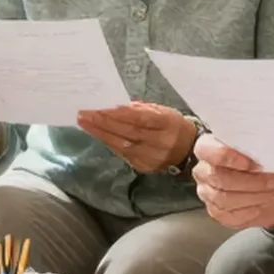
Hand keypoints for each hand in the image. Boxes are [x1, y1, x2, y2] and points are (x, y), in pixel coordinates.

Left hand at [78, 102, 196, 172]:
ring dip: (101, 133)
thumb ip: (142, 109)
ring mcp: (152, 157)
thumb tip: (118, 106)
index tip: (103, 108)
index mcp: (168, 124)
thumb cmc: (172, 125)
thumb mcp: (163, 111)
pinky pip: (123, 154)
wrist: (188, 150)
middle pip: (129, 132)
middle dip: (104, 122)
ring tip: (85, 123)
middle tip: (84, 114)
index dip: (123, 114)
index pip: (143, 119)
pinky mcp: (144, 166)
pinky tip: (97, 134)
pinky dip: (109, 142)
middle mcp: (161, 142)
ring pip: (122, 145)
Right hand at [191, 135, 273, 230]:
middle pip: (217, 177)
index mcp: (208, 147)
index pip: (206, 150)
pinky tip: (260, 206)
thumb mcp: (265, 150)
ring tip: (269, 192)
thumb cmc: (266, 164)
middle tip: (270, 181)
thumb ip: (257, 148)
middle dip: (249, 181)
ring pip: (222, 198)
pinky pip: (227, 215)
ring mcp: (207, 192)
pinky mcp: (216, 211)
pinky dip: (247, 211)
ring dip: (251, 196)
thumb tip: (265, 149)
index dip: (228, 157)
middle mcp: (203, 170)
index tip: (254, 164)